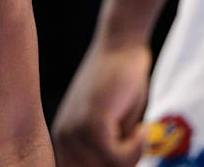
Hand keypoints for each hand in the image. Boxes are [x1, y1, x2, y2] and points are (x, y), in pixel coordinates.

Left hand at [52, 41, 150, 165]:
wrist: (120, 48)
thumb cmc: (121, 86)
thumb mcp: (113, 128)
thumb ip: (108, 152)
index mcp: (65, 141)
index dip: (111, 164)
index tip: (128, 154)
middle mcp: (64, 138)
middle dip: (123, 162)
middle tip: (138, 142)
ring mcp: (75, 132)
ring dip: (132, 156)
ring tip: (138, 132)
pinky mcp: (91, 124)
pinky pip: (117, 157)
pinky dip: (136, 147)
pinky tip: (140, 126)